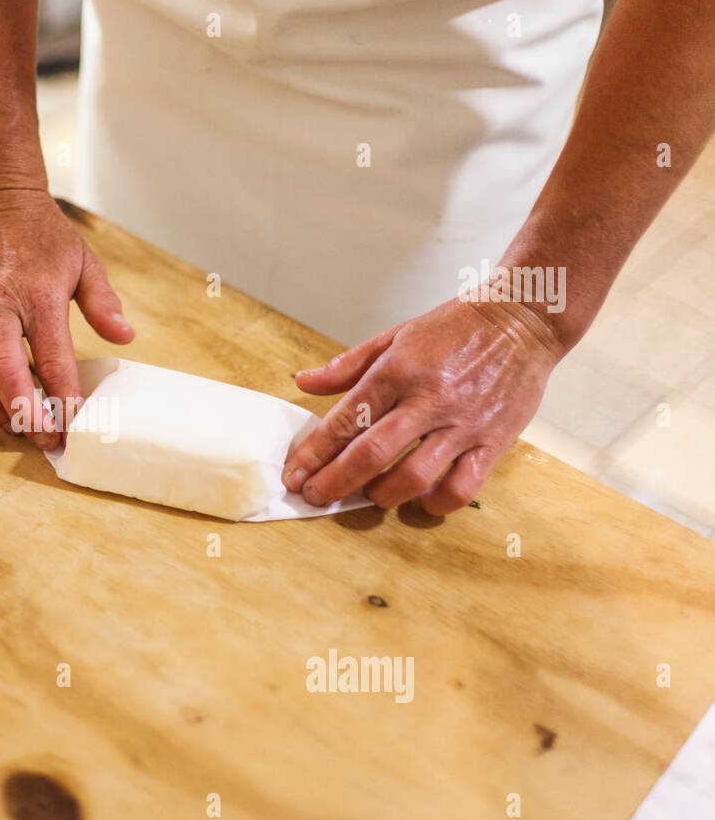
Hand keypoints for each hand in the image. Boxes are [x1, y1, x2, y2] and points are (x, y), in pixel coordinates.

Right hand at [0, 189, 133, 448]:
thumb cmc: (44, 237)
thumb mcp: (84, 261)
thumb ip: (103, 302)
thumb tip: (125, 338)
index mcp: (38, 295)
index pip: (53, 357)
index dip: (63, 397)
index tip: (73, 425)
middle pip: (4, 371)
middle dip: (24, 412)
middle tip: (44, 439)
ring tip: (11, 427)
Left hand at [282, 294, 564, 514]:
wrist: (524, 317)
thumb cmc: (455, 328)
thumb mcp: (395, 337)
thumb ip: (348, 365)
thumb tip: (304, 380)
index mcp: (398, 371)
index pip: (345, 420)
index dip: (314, 454)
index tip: (295, 475)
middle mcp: (428, 399)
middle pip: (371, 454)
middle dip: (336, 482)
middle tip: (316, 496)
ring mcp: (462, 423)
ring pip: (414, 476)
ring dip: (382, 495)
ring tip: (369, 495)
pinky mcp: (494, 440)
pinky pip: (462, 486)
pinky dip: (437, 502)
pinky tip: (422, 501)